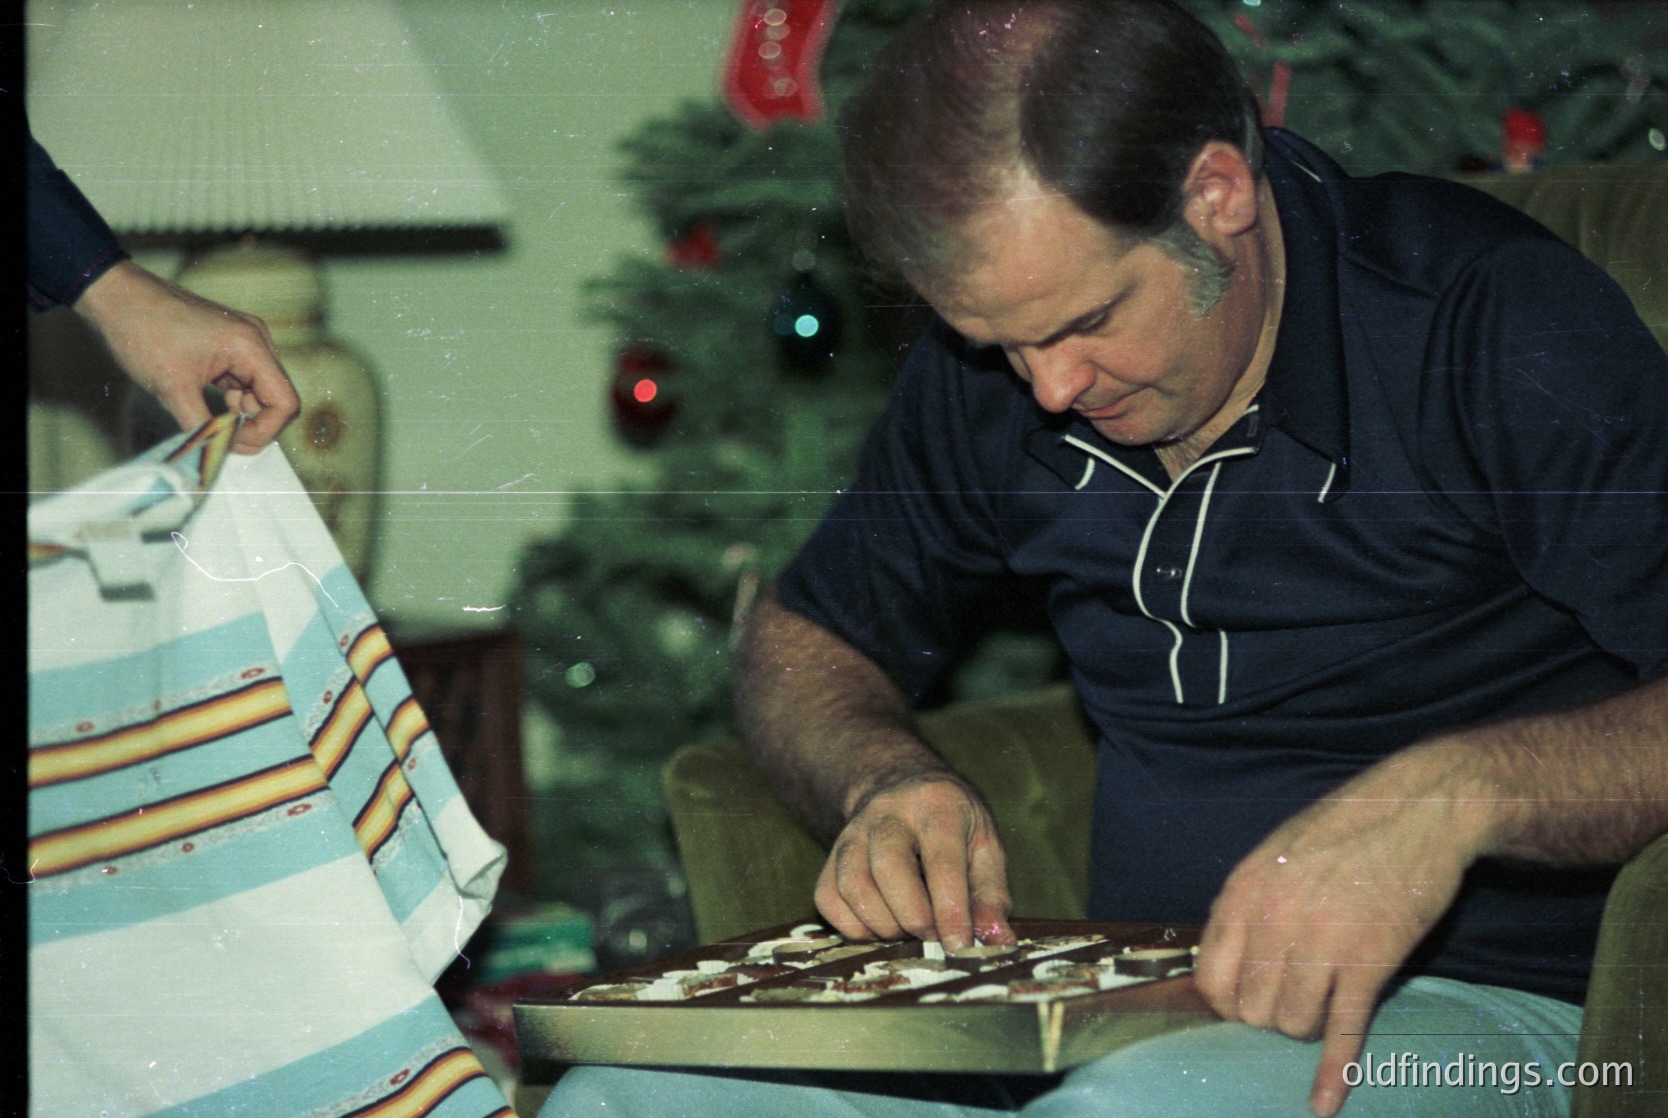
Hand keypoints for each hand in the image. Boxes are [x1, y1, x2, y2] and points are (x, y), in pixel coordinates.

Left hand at [75, 260, 300, 452]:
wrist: (114, 295)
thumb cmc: (142, 330)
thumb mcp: (172, 389)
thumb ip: (202, 427)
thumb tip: (214, 456)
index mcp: (250, 346)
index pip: (285, 402)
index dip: (264, 431)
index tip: (233, 444)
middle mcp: (256, 341)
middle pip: (276, 398)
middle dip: (253, 424)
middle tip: (220, 439)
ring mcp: (243, 341)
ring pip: (260, 392)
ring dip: (240, 413)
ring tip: (209, 421)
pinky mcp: (229, 344)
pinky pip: (244, 381)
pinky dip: (231, 401)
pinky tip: (207, 405)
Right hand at [815, 774, 1014, 952]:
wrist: (903, 790)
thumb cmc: (952, 826)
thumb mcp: (984, 847)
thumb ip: (991, 896)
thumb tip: (996, 943)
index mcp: (937, 804)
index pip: (941, 861)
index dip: (950, 910)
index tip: (959, 946)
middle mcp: (887, 812)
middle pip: (887, 867)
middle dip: (912, 916)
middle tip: (933, 937)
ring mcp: (852, 832)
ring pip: (852, 885)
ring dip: (882, 925)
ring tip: (908, 930)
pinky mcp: (831, 855)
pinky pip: (829, 898)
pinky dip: (854, 926)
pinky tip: (881, 925)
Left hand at [1193, 746, 1490, 1116]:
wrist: (1417, 810)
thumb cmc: (1345, 829)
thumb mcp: (1274, 854)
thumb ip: (1247, 904)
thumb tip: (1226, 957)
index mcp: (1243, 892)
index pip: (1210, 979)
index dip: (1229, 1002)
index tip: (1250, 1001)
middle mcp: (1272, 921)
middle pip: (1251, 1010)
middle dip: (1271, 1015)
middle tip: (1298, 998)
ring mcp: (1320, 944)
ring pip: (1292, 1025)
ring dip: (1306, 1027)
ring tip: (1326, 1002)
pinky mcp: (1369, 962)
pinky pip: (1342, 1031)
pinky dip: (1335, 1072)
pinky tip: (1325, 1102)